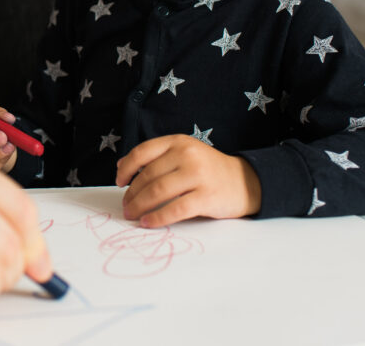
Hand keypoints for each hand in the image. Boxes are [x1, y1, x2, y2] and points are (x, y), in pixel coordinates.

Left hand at [115, 134, 261, 227]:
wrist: (246, 182)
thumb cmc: (208, 170)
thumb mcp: (184, 153)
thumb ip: (157, 157)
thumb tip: (121, 167)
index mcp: (178, 142)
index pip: (142, 152)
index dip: (126, 168)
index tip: (119, 182)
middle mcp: (187, 155)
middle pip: (148, 176)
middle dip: (131, 194)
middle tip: (125, 207)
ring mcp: (197, 175)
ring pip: (157, 192)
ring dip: (139, 206)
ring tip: (132, 215)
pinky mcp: (206, 196)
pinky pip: (175, 209)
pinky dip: (157, 218)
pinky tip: (148, 223)